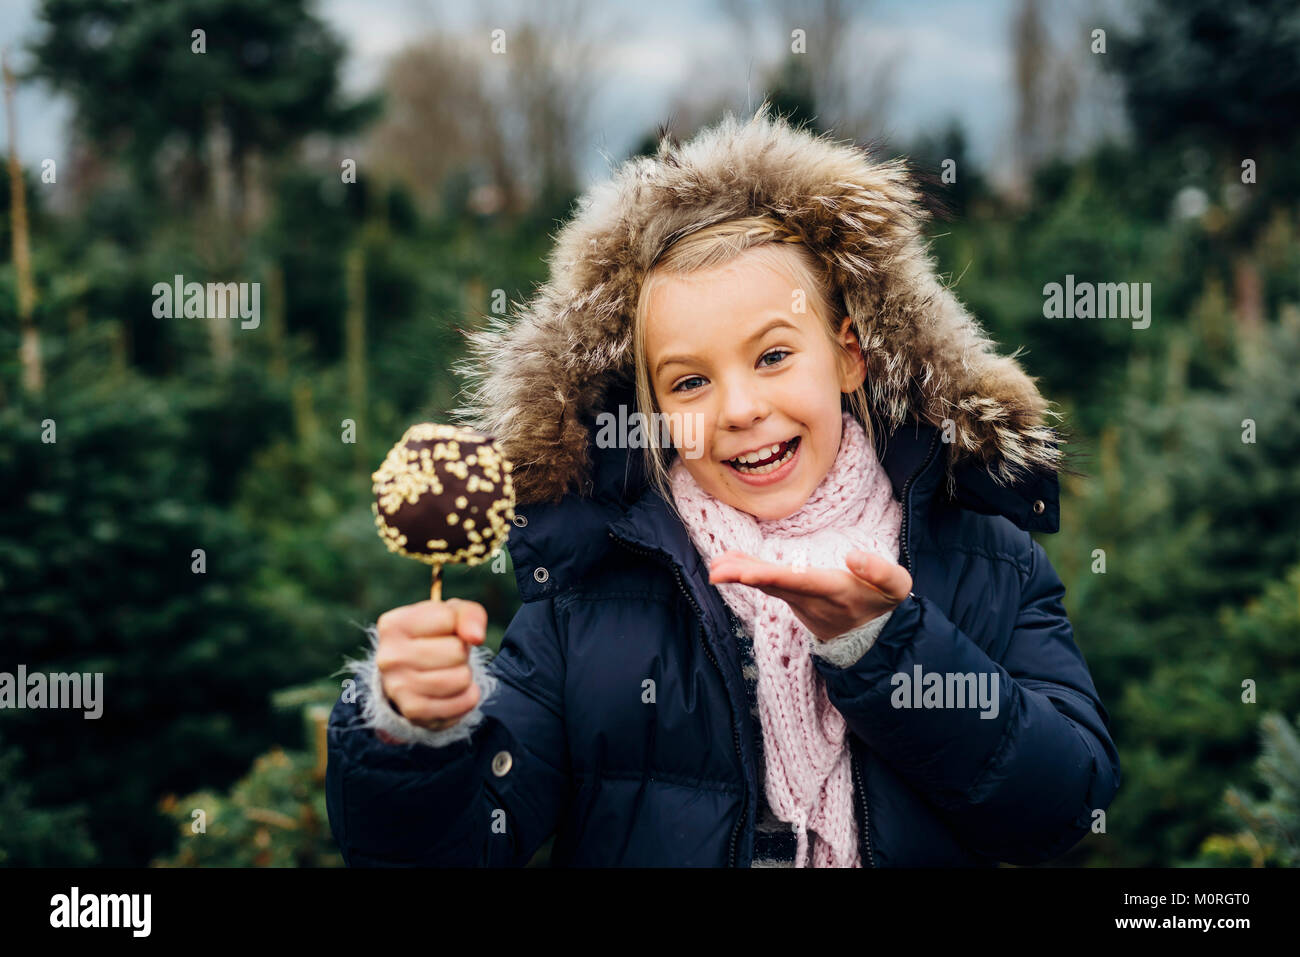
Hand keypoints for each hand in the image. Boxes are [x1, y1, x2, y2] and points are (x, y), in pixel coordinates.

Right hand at [374, 598, 487, 730]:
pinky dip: (467, 696)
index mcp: (393, 625)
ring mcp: (398, 687)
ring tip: (448, 672)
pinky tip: (452, 691)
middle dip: (461, 652)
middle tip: (447, 656)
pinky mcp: (414, 711)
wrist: (410, 678)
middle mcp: (389, 657)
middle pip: (457, 650)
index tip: (443, 632)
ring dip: (465, 674)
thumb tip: (475, 637)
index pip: (447, 618)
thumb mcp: (451, 615)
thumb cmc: (434, 638)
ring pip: (462, 677)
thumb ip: (469, 615)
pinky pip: (464, 702)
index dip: (456, 625)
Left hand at [708, 549, 911, 642]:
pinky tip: (727, 564)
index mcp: (836, 591)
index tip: (748, 575)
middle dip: (746, 577)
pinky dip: (747, 574)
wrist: (875, 636)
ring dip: (741, 575)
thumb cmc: (884, 602)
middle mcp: (813, 600)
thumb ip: (880, 571)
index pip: (801, 583)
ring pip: (768, 587)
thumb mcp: (897, 587)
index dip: (774, 577)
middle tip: (717, 571)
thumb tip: (854, 557)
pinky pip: (768, 586)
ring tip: (716, 566)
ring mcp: (800, 603)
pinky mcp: (794, 600)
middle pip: (775, 586)